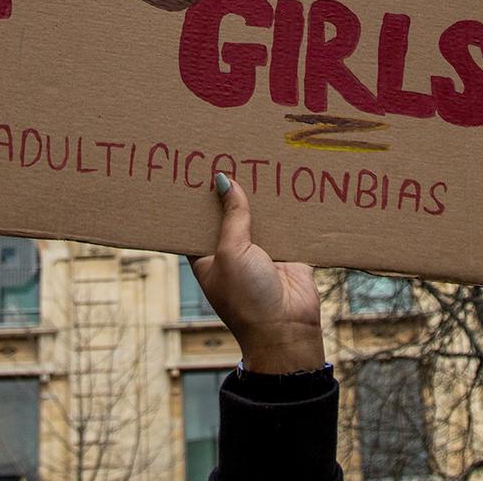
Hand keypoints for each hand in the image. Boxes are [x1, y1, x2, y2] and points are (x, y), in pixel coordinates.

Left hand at [191, 173, 324, 373]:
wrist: (287, 330)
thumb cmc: (247, 299)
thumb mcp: (231, 252)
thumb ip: (232, 216)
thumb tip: (224, 180)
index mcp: (206, 256)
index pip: (197, 221)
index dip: (197, 197)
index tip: (195, 167)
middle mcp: (232, 252)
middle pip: (229, 213)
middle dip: (232, 189)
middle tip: (229, 152)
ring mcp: (261, 252)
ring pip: (259, 215)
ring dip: (261, 195)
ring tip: (259, 159)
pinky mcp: (288, 252)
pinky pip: (287, 223)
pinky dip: (288, 207)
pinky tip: (288, 180)